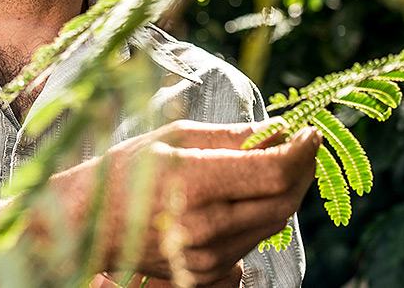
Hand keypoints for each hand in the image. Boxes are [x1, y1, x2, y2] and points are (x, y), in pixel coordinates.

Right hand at [59, 119, 319, 285]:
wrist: (91, 223)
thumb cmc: (130, 168)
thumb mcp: (177, 136)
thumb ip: (233, 136)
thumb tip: (280, 131)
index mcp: (195, 182)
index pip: (273, 171)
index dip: (302, 151)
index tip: (311, 132)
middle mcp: (205, 225)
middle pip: (283, 201)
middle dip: (301, 171)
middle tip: (303, 147)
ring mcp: (207, 257)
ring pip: (272, 223)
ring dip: (284, 193)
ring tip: (275, 166)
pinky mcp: (207, 275)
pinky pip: (251, 243)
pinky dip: (258, 217)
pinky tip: (243, 197)